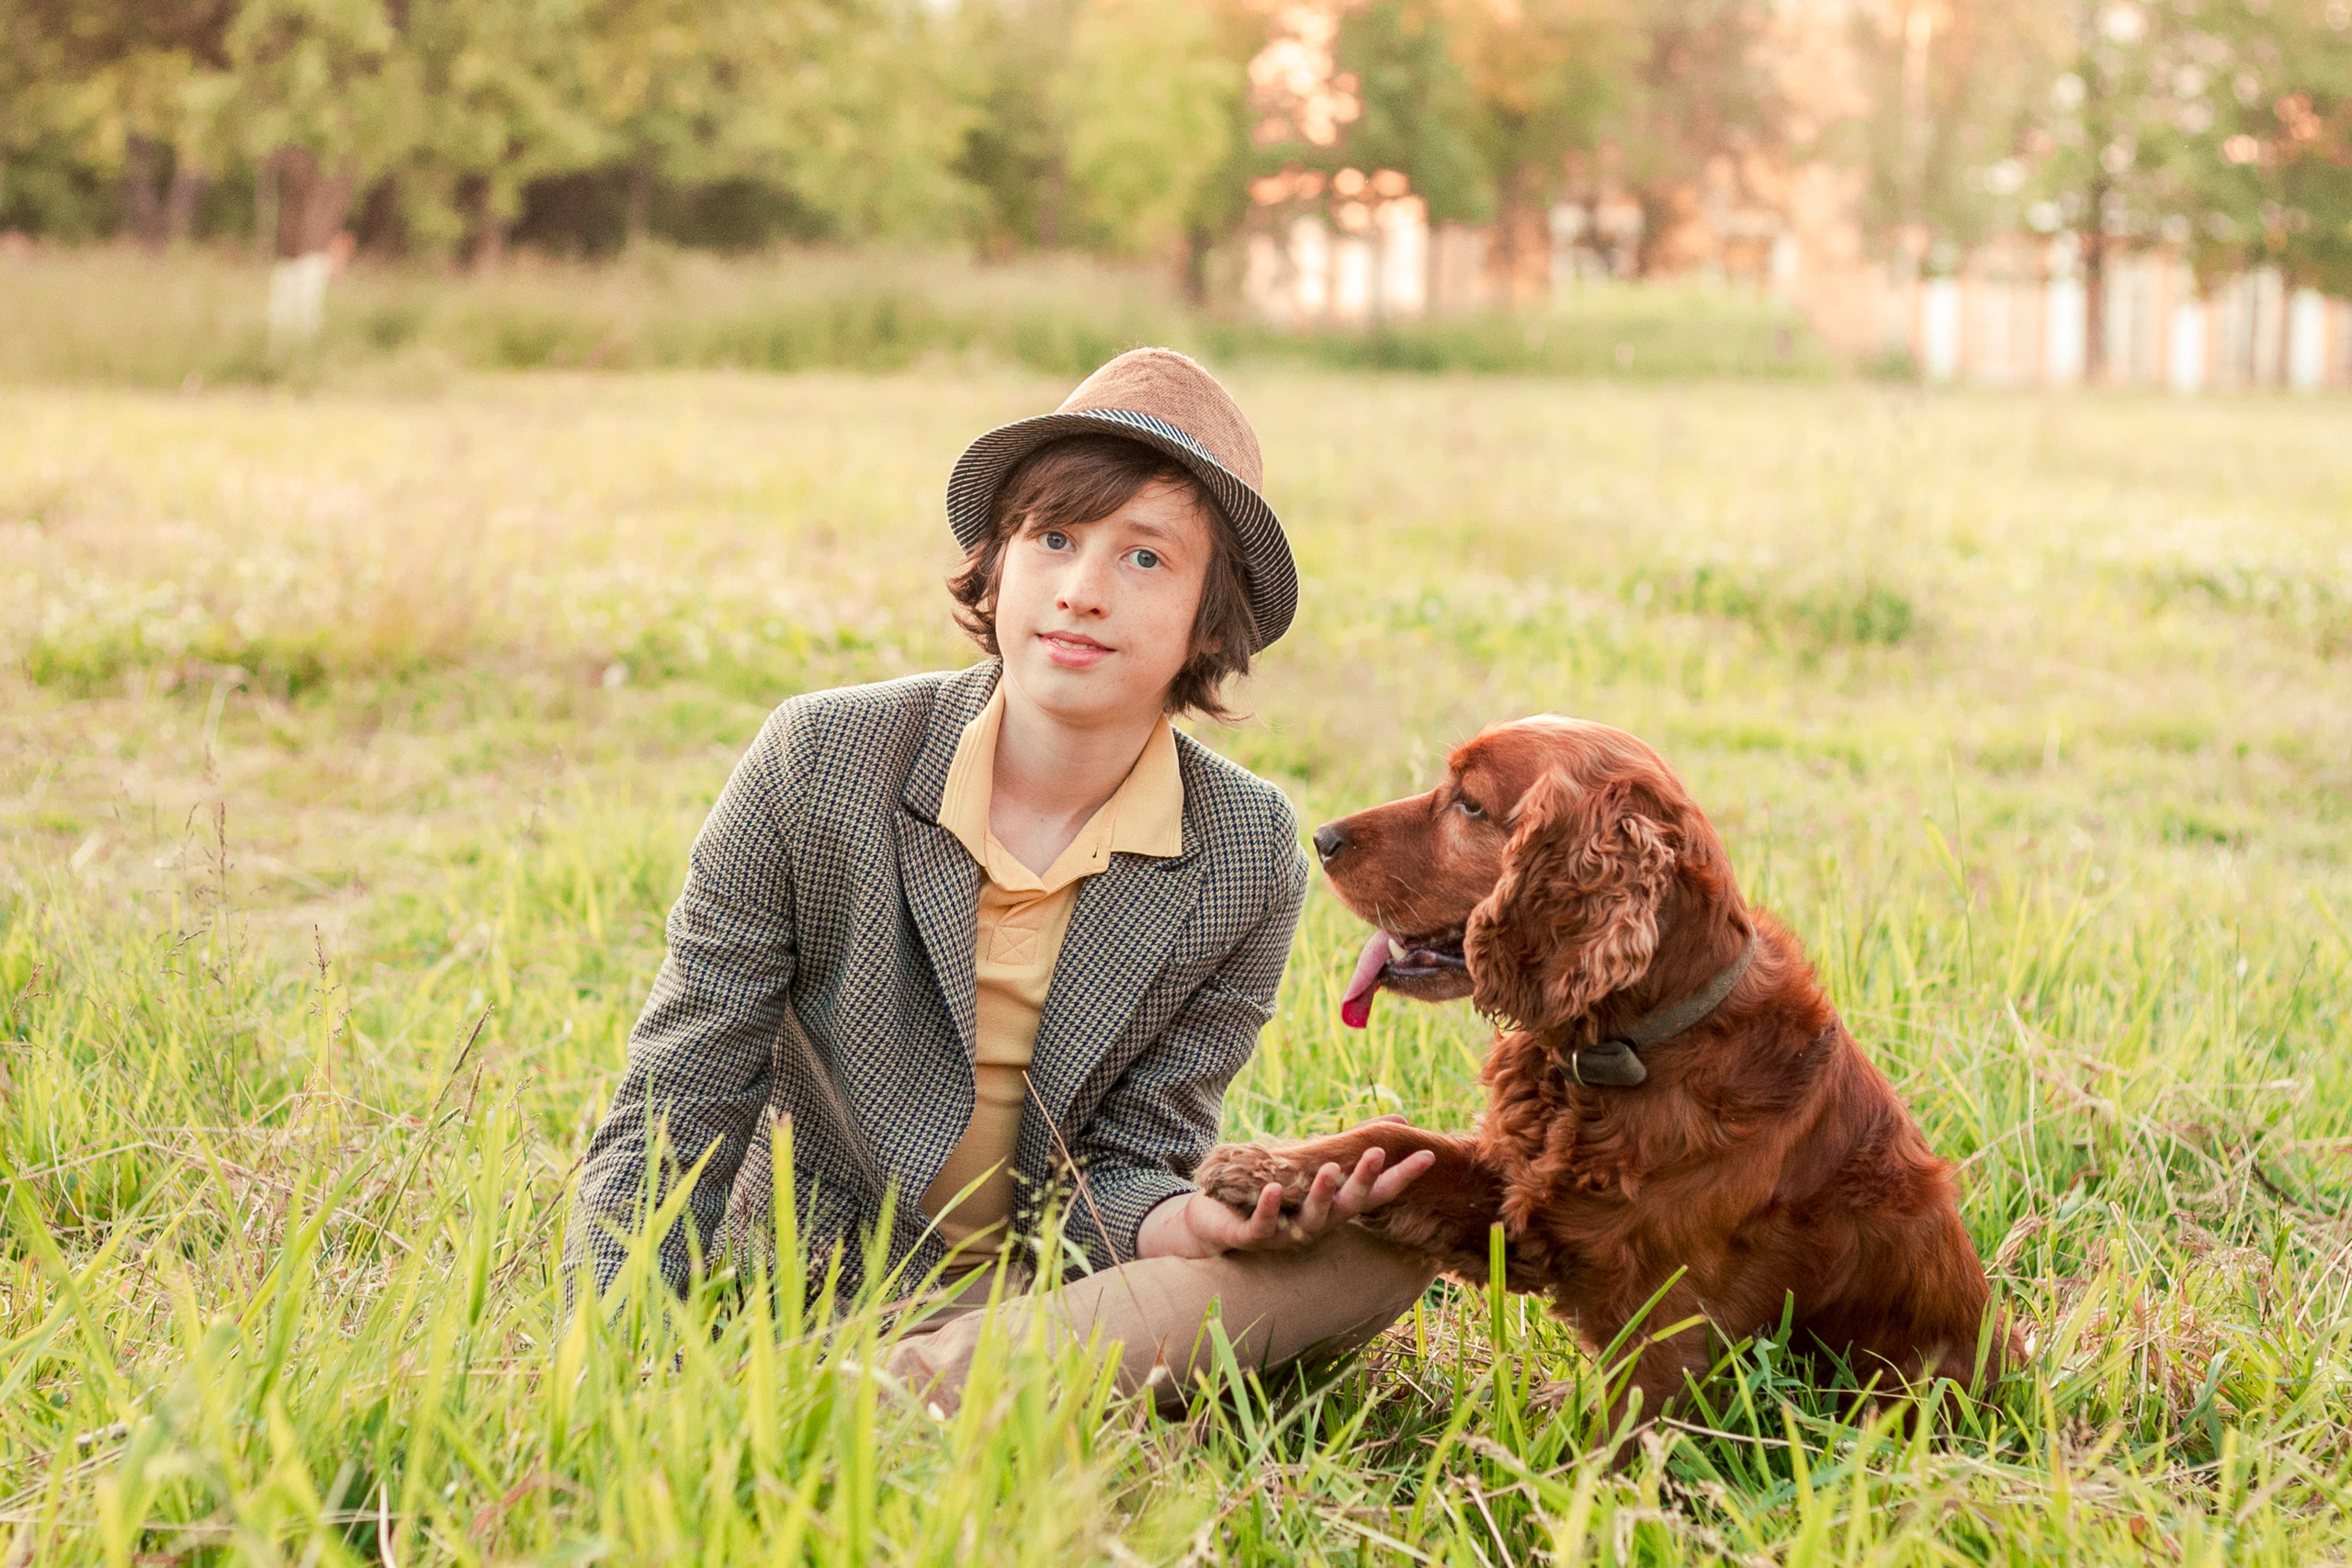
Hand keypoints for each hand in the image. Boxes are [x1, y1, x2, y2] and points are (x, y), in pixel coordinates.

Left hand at [1136, 1141, 1435, 1260]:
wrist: (1214, 1220)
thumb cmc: (1271, 1190)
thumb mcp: (1311, 1164)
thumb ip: (1352, 1146)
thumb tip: (1400, 1120)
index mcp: (1334, 1208)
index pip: (1376, 1194)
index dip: (1402, 1176)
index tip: (1428, 1156)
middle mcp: (1318, 1225)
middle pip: (1350, 1207)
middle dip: (1364, 1181)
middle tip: (1378, 1153)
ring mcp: (1287, 1234)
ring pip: (1313, 1220)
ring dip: (1323, 1194)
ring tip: (1330, 1169)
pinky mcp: (1253, 1237)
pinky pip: (1265, 1226)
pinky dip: (1272, 1208)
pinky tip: (1276, 1188)